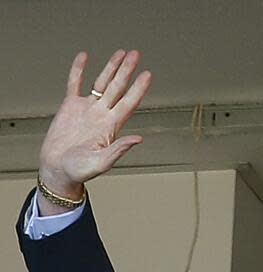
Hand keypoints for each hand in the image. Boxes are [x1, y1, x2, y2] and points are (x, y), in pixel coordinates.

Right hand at [38, 49, 151, 199]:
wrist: (57, 170)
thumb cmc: (80, 170)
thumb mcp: (102, 162)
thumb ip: (119, 150)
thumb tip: (139, 139)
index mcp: (112, 126)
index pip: (129, 102)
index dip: (139, 88)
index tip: (148, 74)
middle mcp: (102, 114)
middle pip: (118, 87)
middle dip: (127, 71)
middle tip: (136, 54)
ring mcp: (87, 109)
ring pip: (101, 83)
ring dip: (110, 68)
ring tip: (121, 53)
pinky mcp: (69, 107)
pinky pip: (74, 84)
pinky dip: (78, 70)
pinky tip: (84, 56)